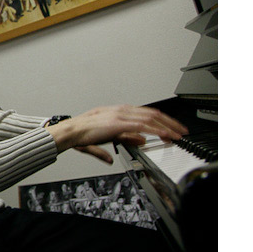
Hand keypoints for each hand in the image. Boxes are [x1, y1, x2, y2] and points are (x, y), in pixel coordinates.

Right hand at [47, 105, 187, 162]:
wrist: (71, 132)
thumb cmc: (84, 133)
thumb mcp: (111, 136)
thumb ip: (127, 138)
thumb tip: (142, 140)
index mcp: (120, 111)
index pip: (147, 113)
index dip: (162, 120)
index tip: (172, 128)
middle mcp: (123, 110)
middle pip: (153, 114)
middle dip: (170, 123)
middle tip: (181, 131)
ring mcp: (122, 115)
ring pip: (151, 118)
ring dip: (167, 127)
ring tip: (177, 135)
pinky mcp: (119, 123)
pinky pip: (142, 126)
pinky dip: (156, 130)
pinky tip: (164, 135)